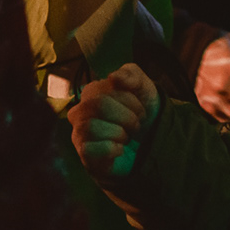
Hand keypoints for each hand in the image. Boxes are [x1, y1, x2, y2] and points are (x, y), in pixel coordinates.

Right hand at [67, 64, 161, 183]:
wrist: (149, 142)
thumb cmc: (141, 111)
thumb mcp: (142, 87)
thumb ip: (130, 74)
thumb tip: (113, 76)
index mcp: (91, 93)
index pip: (102, 89)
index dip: (129, 99)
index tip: (141, 110)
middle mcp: (79, 113)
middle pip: (98, 105)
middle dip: (126, 116)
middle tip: (136, 125)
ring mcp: (79, 135)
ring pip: (91, 126)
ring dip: (119, 133)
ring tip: (126, 137)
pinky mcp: (84, 156)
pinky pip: (90, 149)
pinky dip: (112, 149)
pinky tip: (120, 149)